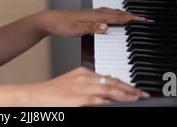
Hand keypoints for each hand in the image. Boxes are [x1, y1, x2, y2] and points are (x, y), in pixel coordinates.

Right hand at [28, 67, 149, 105]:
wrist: (34, 95)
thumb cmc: (52, 93)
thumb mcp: (72, 84)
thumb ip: (89, 84)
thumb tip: (107, 83)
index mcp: (82, 73)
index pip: (109, 77)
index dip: (124, 84)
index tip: (135, 89)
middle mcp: (83, 77)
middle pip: (111, 81)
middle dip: (129, 88)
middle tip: (142, 93)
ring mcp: (80, 87)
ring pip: (108, 89)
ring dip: (124, 94)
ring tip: (136, 97)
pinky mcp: (77, 98)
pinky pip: (97, 99)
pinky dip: (109, 101)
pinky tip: (119, 102)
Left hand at [37, 7, 147, 36]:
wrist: (48, 21)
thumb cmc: (60, 25)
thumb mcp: (76, 29)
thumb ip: (92, 28)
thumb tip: (107, 27)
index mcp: (94, 16)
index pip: (117, 17)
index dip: (131, 18)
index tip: (143, 20)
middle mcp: (94, 13)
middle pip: (116, 13)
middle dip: (130, 15)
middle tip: (142, 19)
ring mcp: (90, 14)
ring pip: (110, 12)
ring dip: (121, 14)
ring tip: (130, 17)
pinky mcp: (86, 16)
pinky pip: (104, 14)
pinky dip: (112, 15)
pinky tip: (110, 18)